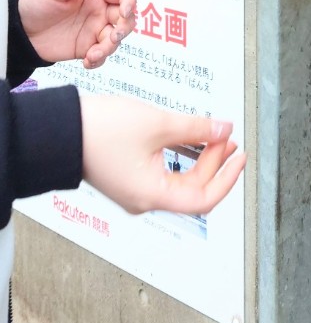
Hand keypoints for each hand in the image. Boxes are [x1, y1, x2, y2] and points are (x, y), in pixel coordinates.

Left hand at [18, 0, 136, 68]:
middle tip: (112, 37)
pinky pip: (101, 56)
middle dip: (124, 29)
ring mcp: (94, 31)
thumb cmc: (36, 4)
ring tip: (92, 55)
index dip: (130, 1)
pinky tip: (86, 61)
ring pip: (116, 40)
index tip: (124, 12)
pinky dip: (98, 61)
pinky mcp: (86, 48)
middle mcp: (99, 12)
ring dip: (109, 48)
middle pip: (126, 19)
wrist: (21, 30)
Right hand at [80, 95, 245, 215]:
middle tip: (227, 138)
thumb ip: (196, 128)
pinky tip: (188, 136)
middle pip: (192, 188)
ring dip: (198, 158)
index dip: (227, 178)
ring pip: (177, 179)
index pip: (203, 198)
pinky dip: (180, 155)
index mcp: (152, 195)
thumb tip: (224, 130)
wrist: (58, 129)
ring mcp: (134, 189)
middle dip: (214, 163)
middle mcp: (143, 199)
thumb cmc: (98, 131)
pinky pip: (162, 172)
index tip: (240, 157)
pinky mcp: (126, 176)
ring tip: (213, 135)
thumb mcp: (158, 124)